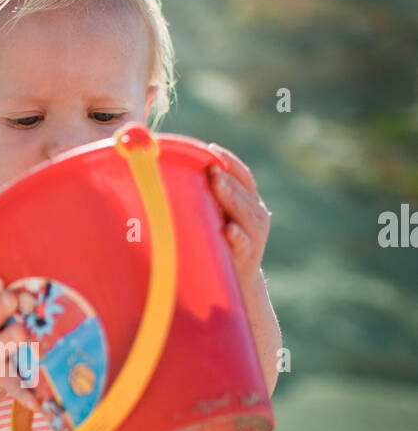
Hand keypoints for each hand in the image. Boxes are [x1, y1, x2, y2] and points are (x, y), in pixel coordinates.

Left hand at [206, 143, 270, 289]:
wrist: (239, 281)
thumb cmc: (222, 244)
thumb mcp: (219, 218)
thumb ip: (209, 200)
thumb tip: (173, 175)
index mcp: (250, 202)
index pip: (243, 175)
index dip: (229, 161)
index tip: (211, 149)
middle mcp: (257, 214)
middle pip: (242, 190)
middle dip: (226, 177)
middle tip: (210, 167)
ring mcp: (256, 234)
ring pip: (244, 212)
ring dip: (230, 196)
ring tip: (216, 182)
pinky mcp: (249, 254)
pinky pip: (243, 242)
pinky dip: (237, 235)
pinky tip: (229, 228)